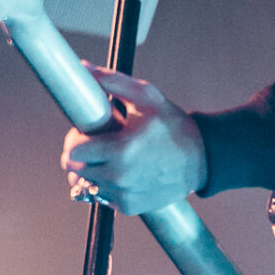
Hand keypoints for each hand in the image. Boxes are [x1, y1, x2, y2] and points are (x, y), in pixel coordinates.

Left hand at [61, 66, 207, 214]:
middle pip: (75, 171)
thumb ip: (111, 81)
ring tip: (109, 159)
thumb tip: (84, 68)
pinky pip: (103, 198)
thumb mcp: (145, 96)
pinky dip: (106, 187)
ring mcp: (124, 194)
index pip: (72, 153)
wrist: (202, 158)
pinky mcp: (130, 206)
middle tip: (96, 146)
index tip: (86, 135)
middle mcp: (120, 177)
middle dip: (80, 157)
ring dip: (92, 172)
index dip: (75, 141)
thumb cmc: (174, 126)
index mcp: (120, 150)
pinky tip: (121, 173)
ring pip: (87, 186)